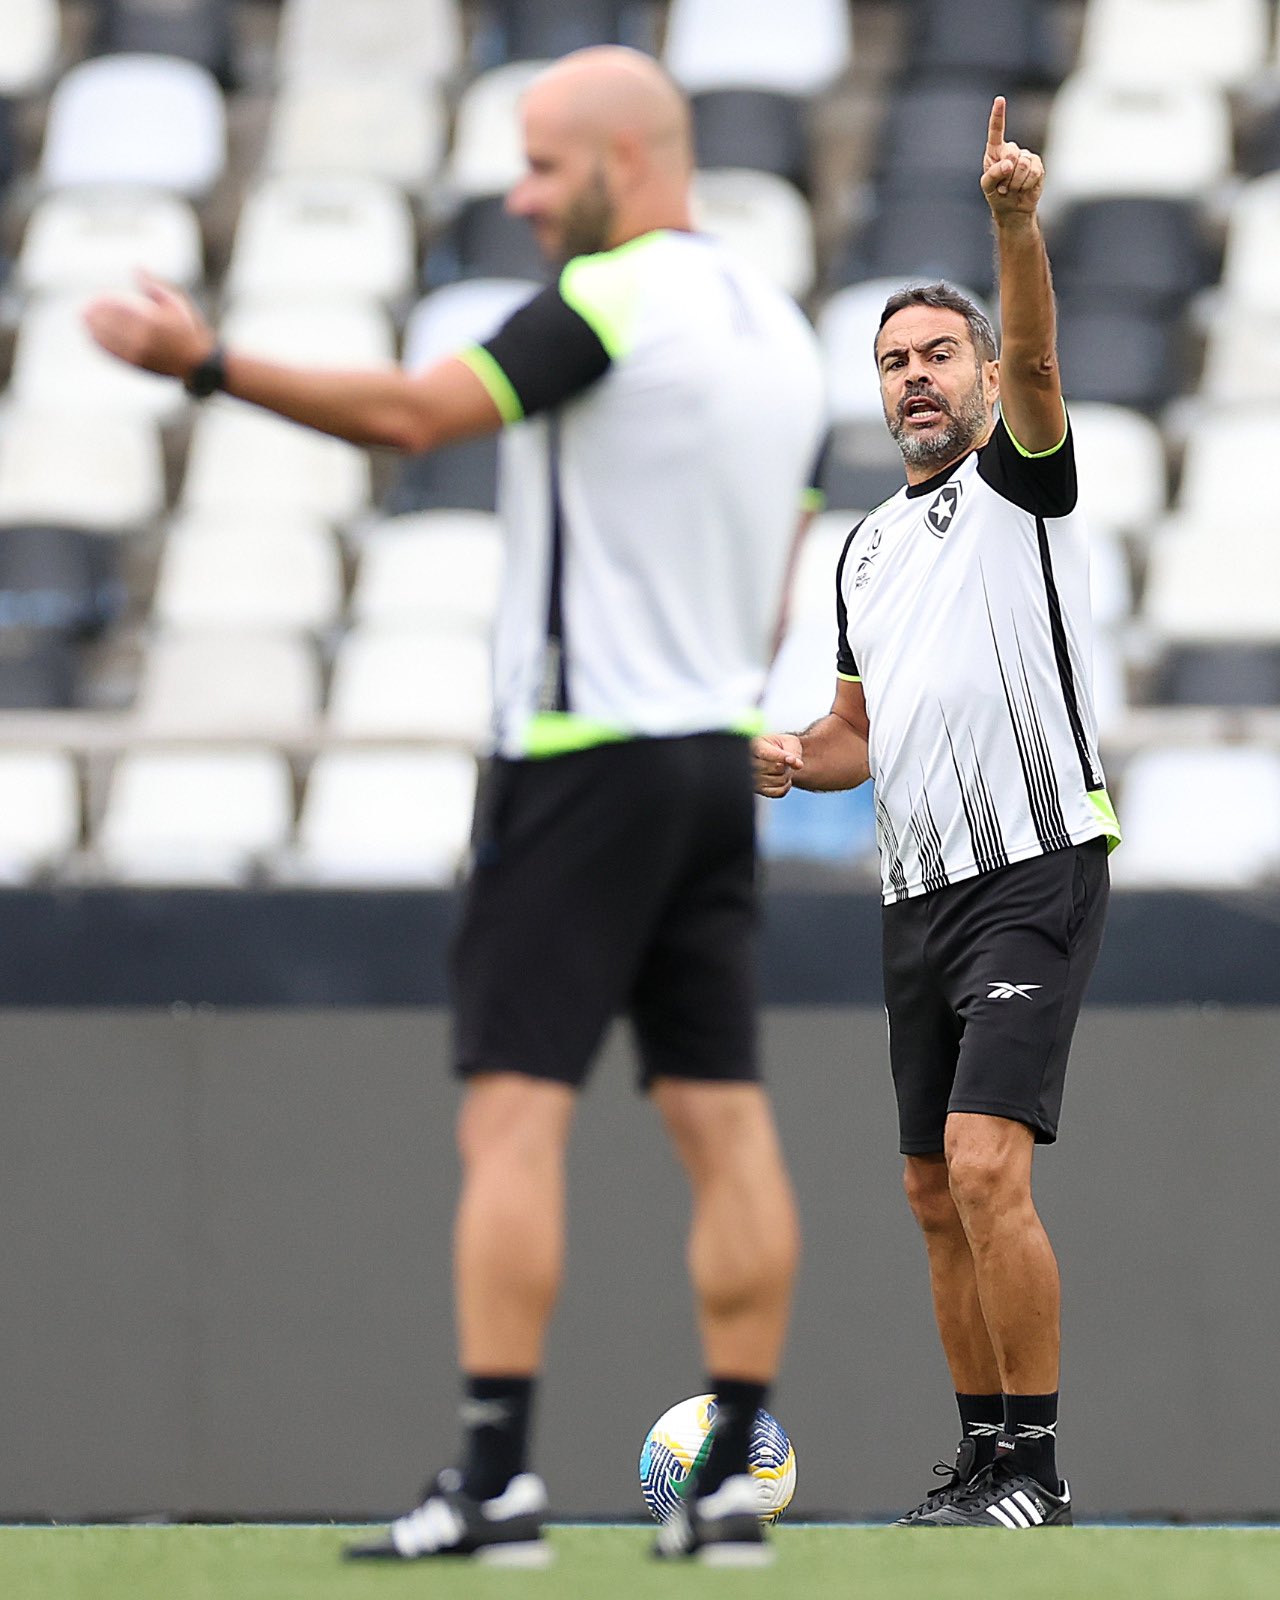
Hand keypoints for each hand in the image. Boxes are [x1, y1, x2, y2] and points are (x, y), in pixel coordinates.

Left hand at [83, 271, 214, 378]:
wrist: (198, 362)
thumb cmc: (188, 328)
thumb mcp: (176, 302)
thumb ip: (153, 286)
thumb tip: (136, 267)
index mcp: (152, 320)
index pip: (119, 309)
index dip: (103, 303)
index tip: (94, 298)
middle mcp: (144, 338)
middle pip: (111, 325)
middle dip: (94, 317)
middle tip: (83, 309)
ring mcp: (140, 353)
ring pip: (109, 340)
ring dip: (93, 330)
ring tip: (83, 321)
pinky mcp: (138, 365)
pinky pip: (115, 354)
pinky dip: (101, 345)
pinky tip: (93, 339)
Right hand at [752, 733, 803, 798]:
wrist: (775, 755)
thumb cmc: (781, 746)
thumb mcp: (789, 742)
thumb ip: (793, 751)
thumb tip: (794, 762)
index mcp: (755, 745)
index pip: (765, 753)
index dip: (780, 757)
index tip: (791, 759)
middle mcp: (750, 762)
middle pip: (776, 768)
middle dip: (787, 765)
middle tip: (787, 761)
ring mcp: (753, 778)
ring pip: (779, 781)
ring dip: (787, 776)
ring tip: (783, 769)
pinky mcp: (759, 790)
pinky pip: (778, 792)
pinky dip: (786, 786)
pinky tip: (783, 778)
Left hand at [980, 96, 1043, 221]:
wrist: (1012, 208)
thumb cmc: (996, 194)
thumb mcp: (987, 186)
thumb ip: (992, 173)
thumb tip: (1009, 163)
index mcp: (996, 150)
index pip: (996, 131)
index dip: (998, 115)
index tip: (1000, 100)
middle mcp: (1012, 150)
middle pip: (1011, 153)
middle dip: (1006, 173)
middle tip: (1004, 185)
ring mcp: (1026, 156)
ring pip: (1022, 165)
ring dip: (1015, 182)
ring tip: (1013, 188)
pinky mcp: (1038, 165)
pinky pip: (1033, 173)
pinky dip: (1026, 184)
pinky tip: (1023, 188)